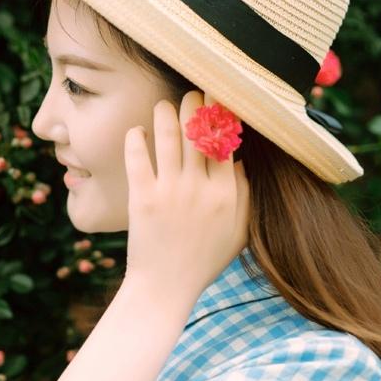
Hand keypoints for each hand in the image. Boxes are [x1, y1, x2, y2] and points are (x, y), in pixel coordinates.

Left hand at [122, 90, 250, 306]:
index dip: (222, 115)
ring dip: (165, 113)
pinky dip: (136, 138)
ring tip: (163, 106)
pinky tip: (137, 132)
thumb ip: (244, 193)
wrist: (166, 286)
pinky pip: (137, 157)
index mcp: (225, 194)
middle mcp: (199, 188)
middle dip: (195, 104)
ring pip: (167, 136)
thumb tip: (239, 157)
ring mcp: (169, 191)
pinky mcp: (141, 197)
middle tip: (191, 94)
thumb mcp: (238, 229)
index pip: (226, 141)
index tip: (219, 98)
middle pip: (197, 131)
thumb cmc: (204, 258)